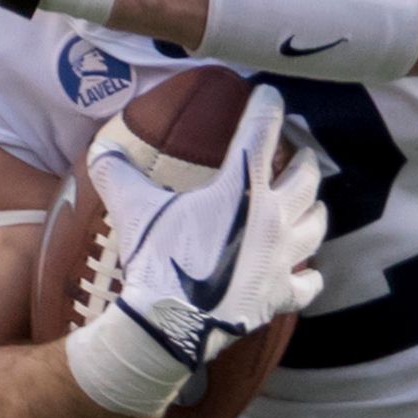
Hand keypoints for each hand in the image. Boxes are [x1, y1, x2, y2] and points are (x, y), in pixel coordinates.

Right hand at [89, 85, 324, 372]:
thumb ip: (118, 174)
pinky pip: (310, 282)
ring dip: (315, 210)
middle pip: (306, 177)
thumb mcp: (132, 209)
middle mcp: (274, 216)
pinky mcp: (281, 294)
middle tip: (300, 154)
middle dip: (304, 161)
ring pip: (317, 224)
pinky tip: (304, 272)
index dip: (267, 106)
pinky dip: (309, 275)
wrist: (170, 324)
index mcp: (242, 187)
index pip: (261, 132)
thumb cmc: (157, 259)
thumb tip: (101, 150)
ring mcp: (283, 257)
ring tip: (310, 204)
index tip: (269, 92)